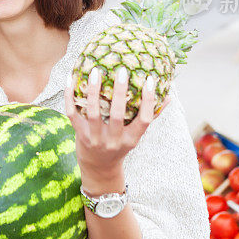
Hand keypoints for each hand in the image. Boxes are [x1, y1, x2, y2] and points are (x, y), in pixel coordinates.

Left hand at [64, 67, 161, 192]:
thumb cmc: (120, 145)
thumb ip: (150, 116)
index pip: (144, 120)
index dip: (148, 101)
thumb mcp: (135, 135)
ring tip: (96, 71)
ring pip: (93, 113)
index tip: (149, 80)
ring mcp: (95, 139)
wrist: (98, 168)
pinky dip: (70, 96)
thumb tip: (168, 96)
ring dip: (94, 91)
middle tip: (121, 70)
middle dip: (120, 92)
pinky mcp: (79, 134)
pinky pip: (72, 113)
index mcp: (131, 139)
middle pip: (117, 115)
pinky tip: (71, 78)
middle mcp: (114, 141)